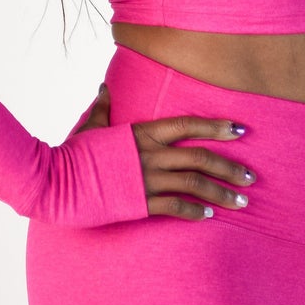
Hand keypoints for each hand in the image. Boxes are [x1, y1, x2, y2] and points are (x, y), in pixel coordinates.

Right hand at [74, 82, 256, 220]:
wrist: (53, 182)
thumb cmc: (70, 153)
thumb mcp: (90, 126)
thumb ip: (103, 108)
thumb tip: (105, 87)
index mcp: (142, 132)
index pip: (188, 125)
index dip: (217, 126)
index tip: (241, 130)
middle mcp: (150, 154)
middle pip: (201, 158)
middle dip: (230, 168)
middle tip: (251, 177)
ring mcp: (147, 180)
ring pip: (195, 185)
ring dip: (222, 194)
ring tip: (241, 201)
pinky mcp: (140, 204)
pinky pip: (176, 208)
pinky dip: (196, 212)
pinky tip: (209, 216)